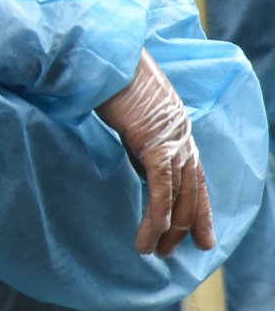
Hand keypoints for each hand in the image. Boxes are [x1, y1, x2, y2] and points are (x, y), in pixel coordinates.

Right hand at [99, 53, 213, 256]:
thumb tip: (130, 144)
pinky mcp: (155, 148)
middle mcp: (182, 140)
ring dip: (167, 231)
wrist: (109, 56)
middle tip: (170, 253)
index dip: (200, 211)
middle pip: (192, 194)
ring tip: (154, 253)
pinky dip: (156, 219)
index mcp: (177, 131)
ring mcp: (171, 144)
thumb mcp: (128, 109)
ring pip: (179, 200)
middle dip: (185, 228)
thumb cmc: (111, 76)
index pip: (195, 179)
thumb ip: (135, 130)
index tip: (201, 239)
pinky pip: (161, 193)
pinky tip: (148, 238)